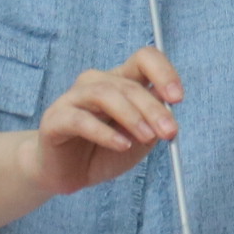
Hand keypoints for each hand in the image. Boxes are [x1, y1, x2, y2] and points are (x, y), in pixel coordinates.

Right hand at [26, 48, 181, 199]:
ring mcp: (73, 98)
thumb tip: (170, 114)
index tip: (178, 98)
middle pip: (128, 83)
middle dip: (153, 108)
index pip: (144, 59)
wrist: (67, 174)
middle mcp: (96, 82)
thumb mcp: (139, 141)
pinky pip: (81, 120)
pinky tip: (121, 145)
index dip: (163, 73)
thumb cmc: (104, 152)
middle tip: (169, 131)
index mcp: (120, 81)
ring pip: (105, 94)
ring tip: (147, 138)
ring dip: (131, 116)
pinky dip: (105, 133)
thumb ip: (154, 125)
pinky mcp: (55, 118)